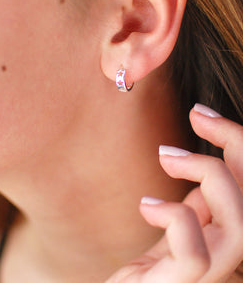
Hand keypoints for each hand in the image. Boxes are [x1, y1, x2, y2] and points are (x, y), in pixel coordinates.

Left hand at [105, 104, 242, 282]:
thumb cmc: (154, 270)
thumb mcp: (179, 228)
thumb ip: (199, 204)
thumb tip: (204, 164)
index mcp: (228, 233)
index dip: (237, 142)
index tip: (202, 113)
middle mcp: (231, 255)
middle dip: (234, 143)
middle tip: (195, 116)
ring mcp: (210, 275)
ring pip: (239, 222)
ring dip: (206, 172)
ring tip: (166, 154)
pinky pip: (196, 253)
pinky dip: (175, 216)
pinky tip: (147, 204)